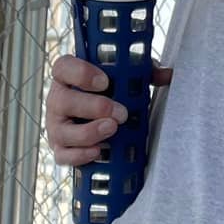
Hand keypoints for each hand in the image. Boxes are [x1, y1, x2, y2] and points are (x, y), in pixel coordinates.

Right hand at [45, 54, 172, 166]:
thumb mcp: (123, 79)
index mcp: (67, 77)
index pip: (63, 67)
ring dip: (88, 132)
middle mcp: (57, 100)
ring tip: (112, 129)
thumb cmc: (108, 94)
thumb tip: (167, 75)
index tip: (105, 81)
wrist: (93, 120)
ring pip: (63, 131)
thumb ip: (143, 73)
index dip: (80, 73)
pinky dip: (80, 155)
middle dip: (93, 107)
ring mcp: (56, 126)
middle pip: (63, 100)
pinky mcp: (60, 149)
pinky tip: (98, 151)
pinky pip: (63, 156)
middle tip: (120, 113)